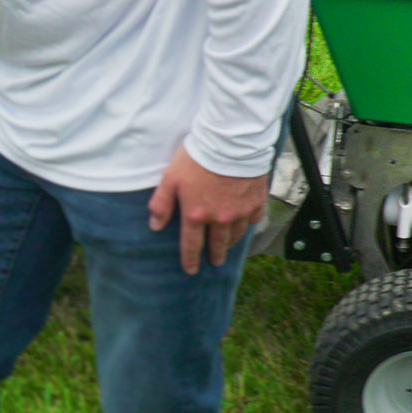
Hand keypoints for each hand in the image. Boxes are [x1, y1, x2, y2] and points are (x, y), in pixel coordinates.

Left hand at [147, 144, 267, 274]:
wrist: (230, 142)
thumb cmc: (197, 158)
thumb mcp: (170, 178)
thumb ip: (161, 204)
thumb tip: (155, 226)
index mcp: (196, 215)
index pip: (191, 245)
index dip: (190, 260)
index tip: (191, 270)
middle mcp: (220, 219)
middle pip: (217, 244)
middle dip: (215, 255)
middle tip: (215, 262)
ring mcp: (240, 212)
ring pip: (236, 235)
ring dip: (230, 242)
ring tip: (228, 245)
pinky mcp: (256, 201)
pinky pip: (253, 220)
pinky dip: (248, 224)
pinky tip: (245, 223)